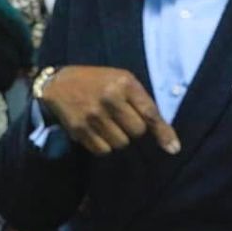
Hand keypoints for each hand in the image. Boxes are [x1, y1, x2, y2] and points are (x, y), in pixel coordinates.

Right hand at [36, 66, 179, 155]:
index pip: (150, 113)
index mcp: (124, 83)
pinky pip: (103, 150)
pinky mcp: (80, 129)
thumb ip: (141, 101)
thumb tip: (162, 133)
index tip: (173, 148)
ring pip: (121, 143)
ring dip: (119, 139)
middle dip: (134, 130)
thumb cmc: (97, 82)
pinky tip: (96, 131)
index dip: (163, 133)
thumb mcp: (121, 80)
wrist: (58, 84)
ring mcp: (93, 115)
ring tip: (108, 124)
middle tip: (122, 120)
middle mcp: (110, 98)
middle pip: (137, 132)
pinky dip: (104, 145)